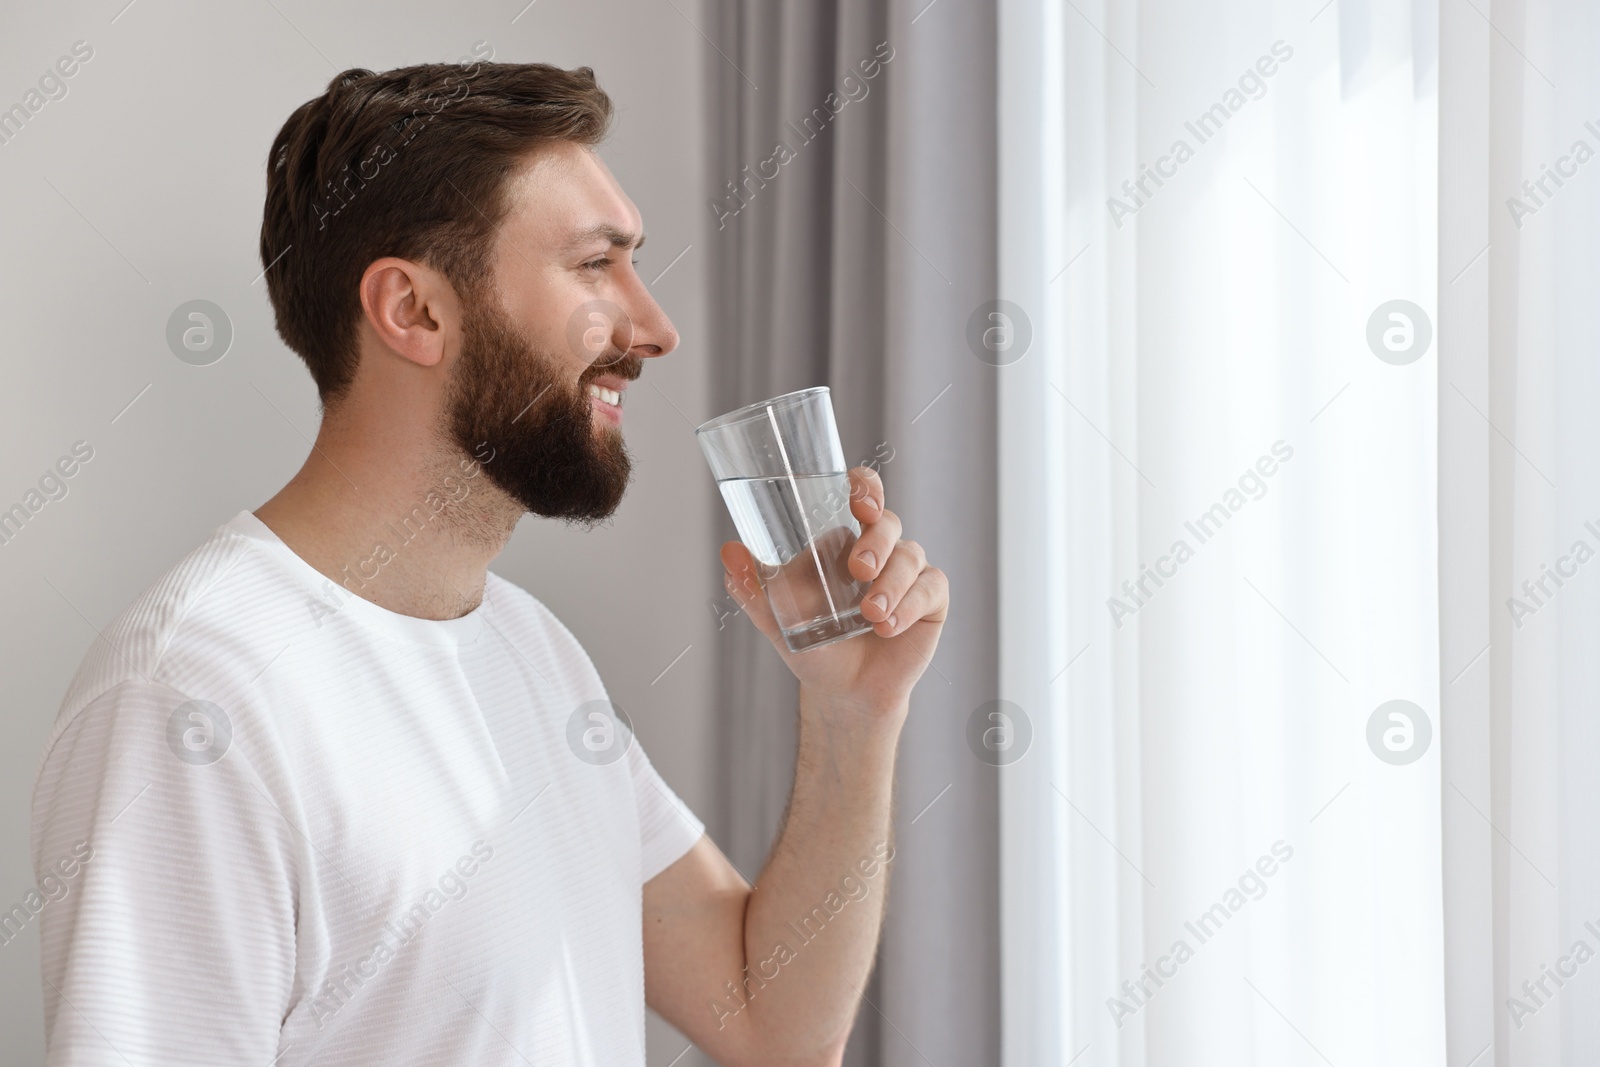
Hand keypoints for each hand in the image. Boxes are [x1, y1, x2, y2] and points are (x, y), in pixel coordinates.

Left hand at [719, 467, 948, 721]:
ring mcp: (908, 573)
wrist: (843, 693)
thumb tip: (728, 552)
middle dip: (875, 541)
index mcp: (844, 540)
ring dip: (891, 583)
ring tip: (870, 615)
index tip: (859, 501)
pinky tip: (887, 627)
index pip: (861, 494)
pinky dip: (909, 605)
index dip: (866, 487)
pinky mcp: (930, 601)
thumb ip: (753, 586)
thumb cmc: (814, 646)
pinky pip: (930, 588)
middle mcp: (880, 549)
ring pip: (909, 556)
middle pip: (887, 522)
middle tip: (858, 568)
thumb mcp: (777, 618)